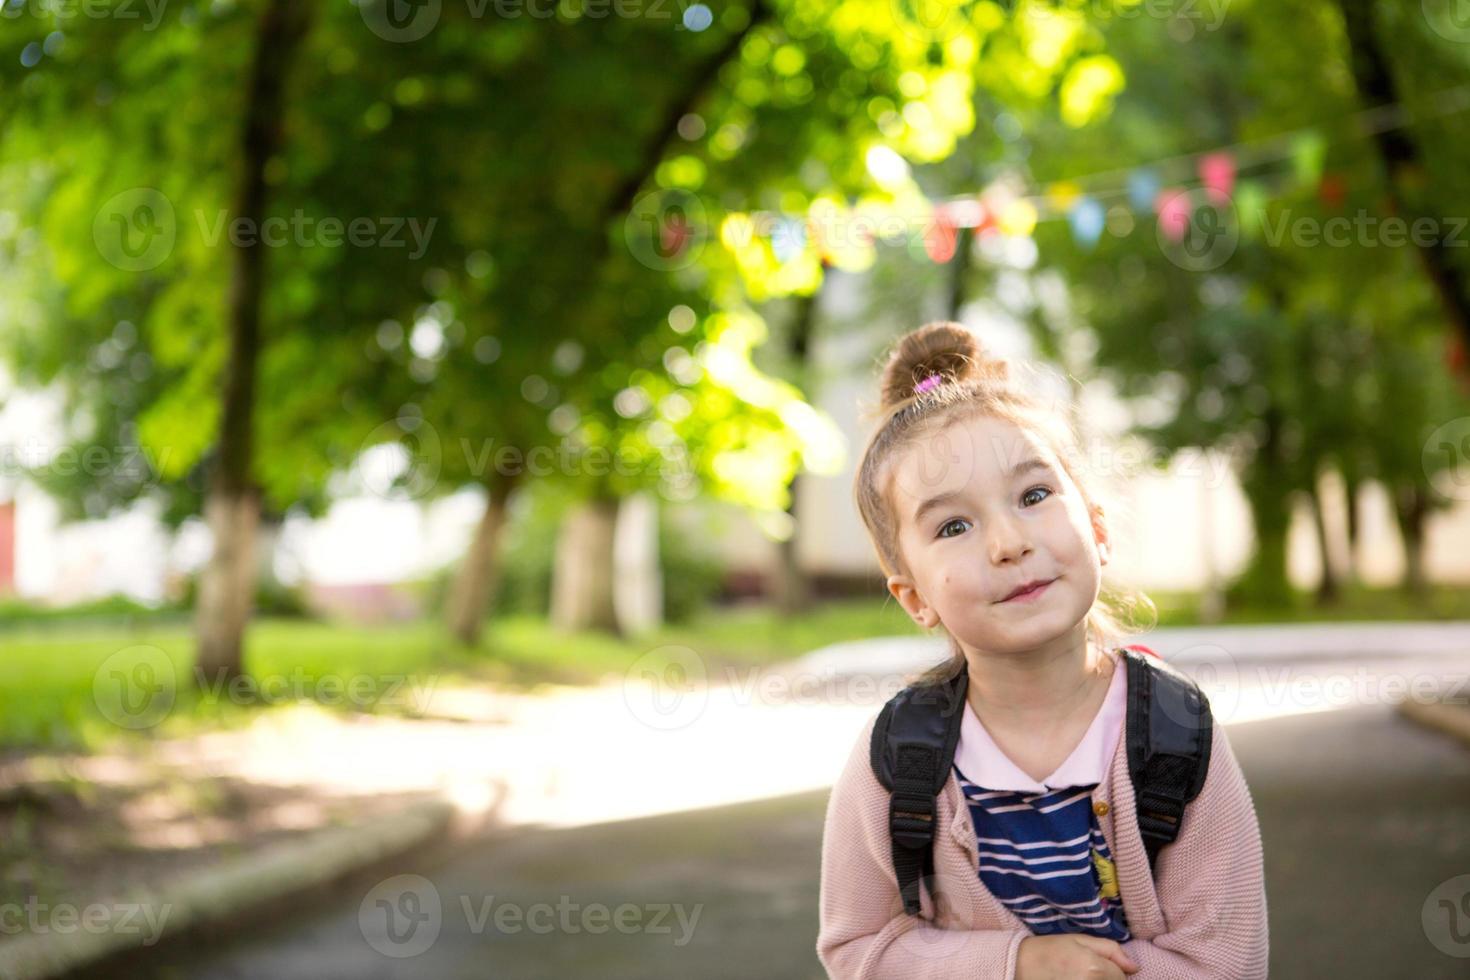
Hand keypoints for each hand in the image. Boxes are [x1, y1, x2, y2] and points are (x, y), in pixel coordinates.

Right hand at [1016, 934, 1139, 978]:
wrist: (1019, 966)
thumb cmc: (1049, 949)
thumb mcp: (1079, 939)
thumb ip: (1110, 950)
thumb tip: (1134, 967)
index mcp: (1095, 968)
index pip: (1121, 976)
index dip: (1113, 969)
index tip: (1097, 964)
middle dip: (1106, 978)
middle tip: (1085, 970)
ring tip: (1078, 975)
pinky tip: (1074, 978)